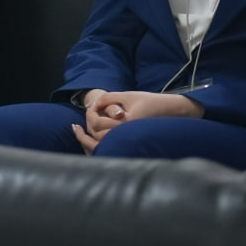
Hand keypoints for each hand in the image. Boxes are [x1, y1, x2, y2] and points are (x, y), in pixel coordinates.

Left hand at [70, 89, 202, 153]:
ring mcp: (127, 141)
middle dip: (85, 130)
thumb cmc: (148, 101)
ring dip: (88, 141)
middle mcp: (125, 135)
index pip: (97, 123)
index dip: (90, 114)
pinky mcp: (128, 144)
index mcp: (124, 124)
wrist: (168, 111)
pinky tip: (91, 141)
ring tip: (79, 134)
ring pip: (102, 147)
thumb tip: (92, 103)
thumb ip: (108, 98)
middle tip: (77, 125)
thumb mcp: (127, 95)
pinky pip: (109, 149)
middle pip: (96, 138)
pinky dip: (97, 148)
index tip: (89, 106)